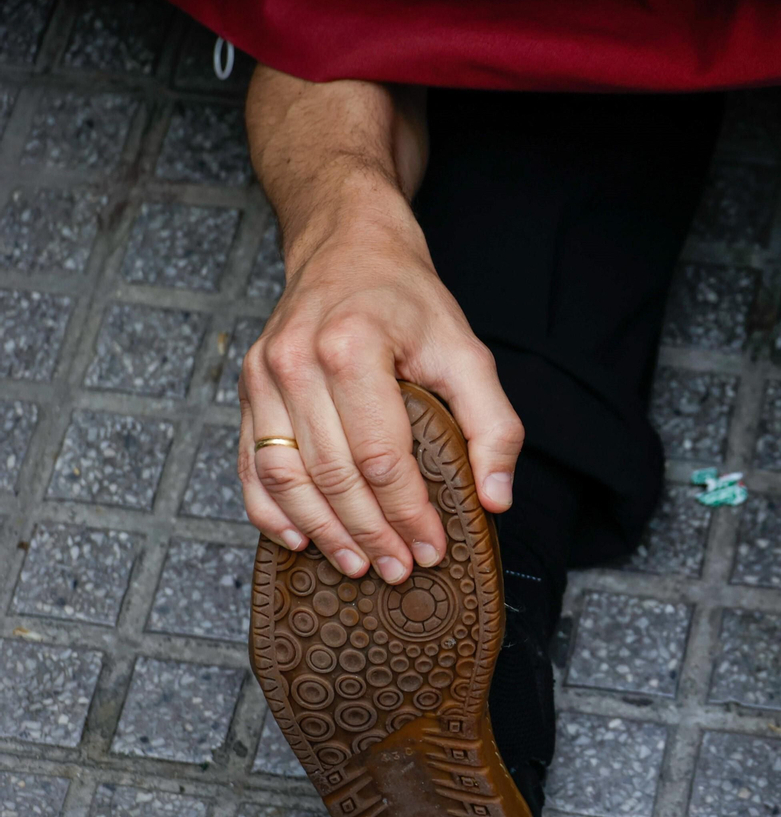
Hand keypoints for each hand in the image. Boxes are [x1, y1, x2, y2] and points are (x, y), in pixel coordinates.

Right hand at [238, 199, 522, 584]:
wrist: (347, 246)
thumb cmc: (409, 302)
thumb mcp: (468, 352)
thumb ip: (493, 425)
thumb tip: (496, 499)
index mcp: (351, 348)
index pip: (379, 456)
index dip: (408, 513)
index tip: (432, 548)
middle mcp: (296, 362)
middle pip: (332, 475)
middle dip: (370, 533)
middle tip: (400, 570)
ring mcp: (263, 376)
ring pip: (285, 477)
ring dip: (321, 531)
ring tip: (358, 565)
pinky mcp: (247, 389)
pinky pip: (251, 463)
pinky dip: (271, 510)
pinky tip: (300, 539)